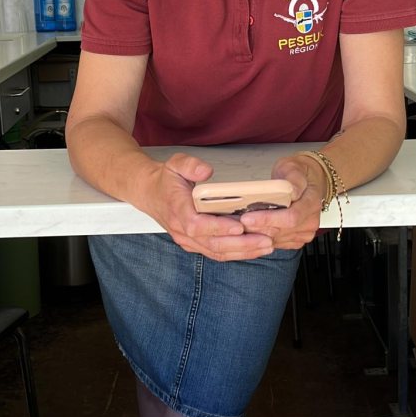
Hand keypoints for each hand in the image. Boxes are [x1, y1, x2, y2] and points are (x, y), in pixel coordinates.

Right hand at [146, 152, 274, 261]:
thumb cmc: (166, 180)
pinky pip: (215, 253)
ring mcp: (187, 240)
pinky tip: (253, 249)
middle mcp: (182, 229)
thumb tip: (206, 171)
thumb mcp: (175, 163)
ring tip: (266, 246)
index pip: (197, 225)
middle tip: (265, 240)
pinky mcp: (194, 244)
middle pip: (212, 244)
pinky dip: (236, 253)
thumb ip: (190, 165)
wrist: (150, 194)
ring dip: (242, 252)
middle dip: (241, 244)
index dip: (219, 227)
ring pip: (216, 252)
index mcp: (177, 209)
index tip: (239, 226)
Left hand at [238, 153, 323, 248]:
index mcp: (311, 202)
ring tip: (238, 227)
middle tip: (236, 223)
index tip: (248, 217)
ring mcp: (304, 233)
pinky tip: (249, 231)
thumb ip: (293, 180)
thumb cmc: (296, 174)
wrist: (306, 183)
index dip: (268, 219)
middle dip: (257, 228)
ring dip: (256, 235)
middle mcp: (310, 221)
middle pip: (280, 231)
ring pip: (276, 239)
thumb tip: (291, 191)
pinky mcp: (296, 240)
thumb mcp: (293, 168)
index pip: (290, 217)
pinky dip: (260, 239)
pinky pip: (276, 244)